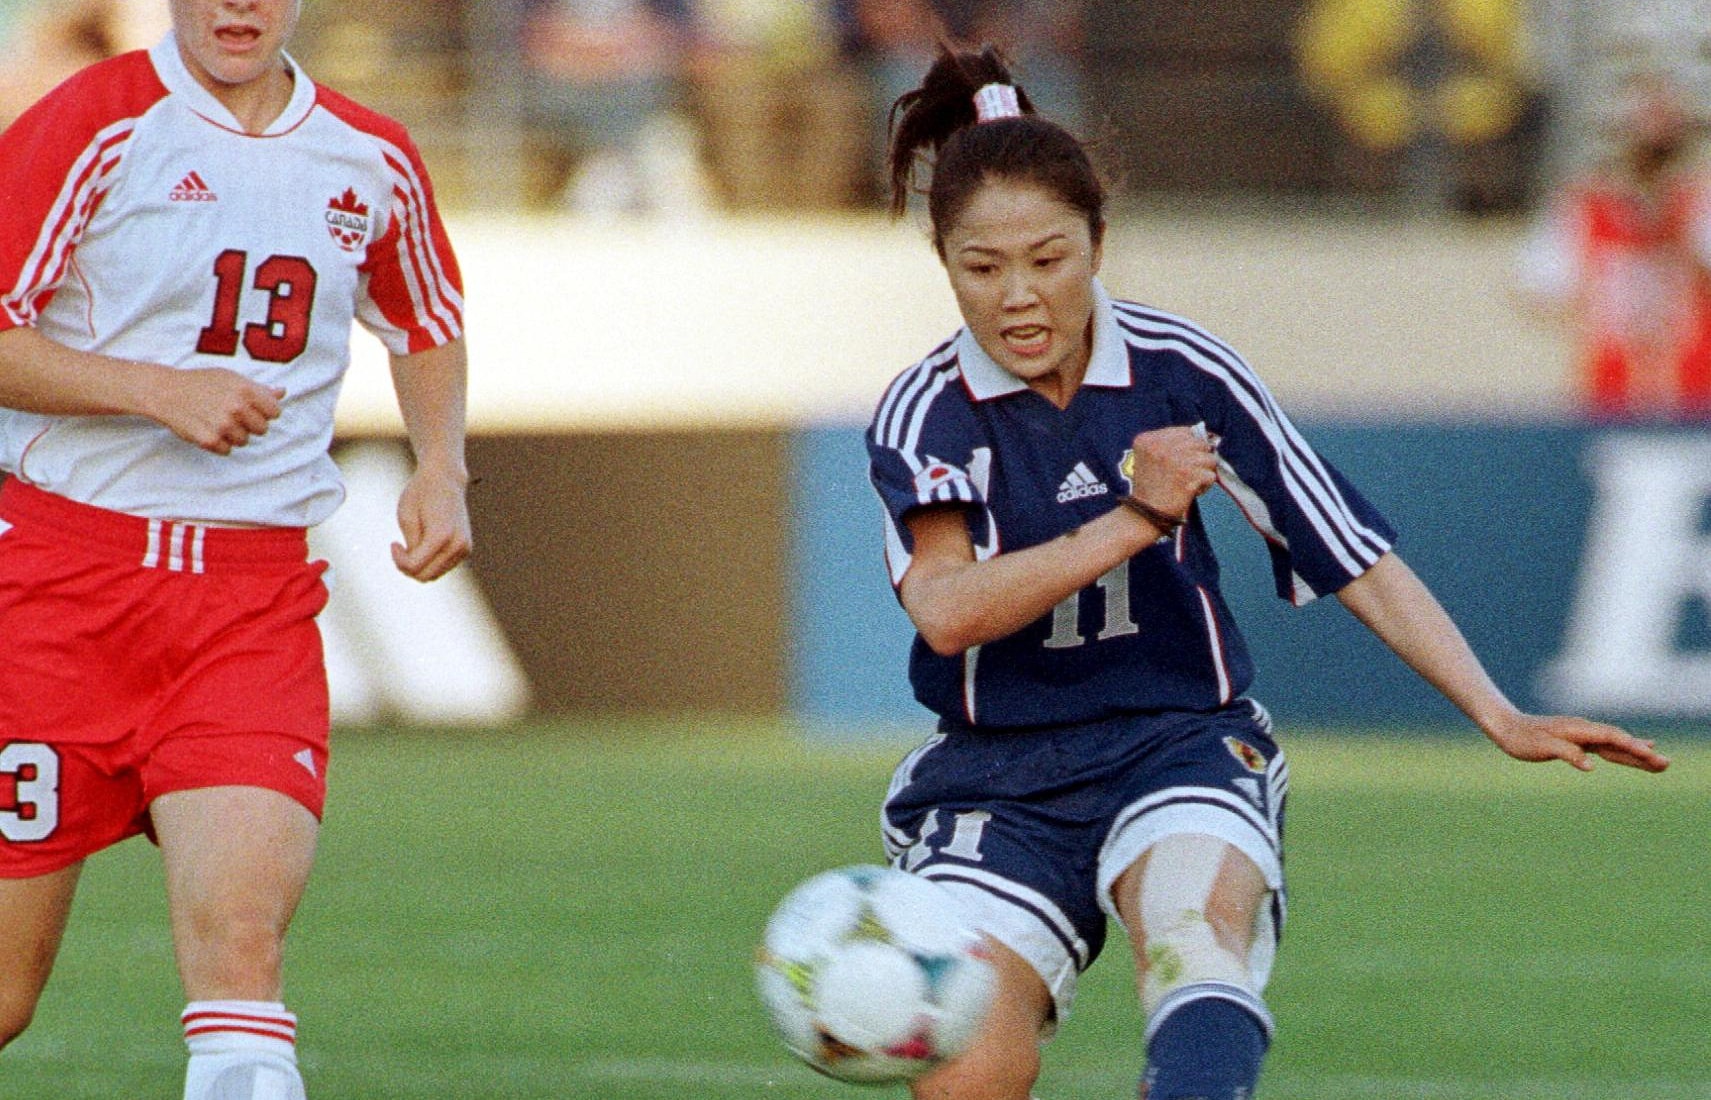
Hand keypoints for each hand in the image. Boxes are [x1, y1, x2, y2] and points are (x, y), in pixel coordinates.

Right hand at [144, 367, 284, 454]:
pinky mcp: (209, 440)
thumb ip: (258, 388)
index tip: (252, 409)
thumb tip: (282, 392)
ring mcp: (223, 425)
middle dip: (250, 424)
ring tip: (217, 421)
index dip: (264, 411)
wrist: (166, 392)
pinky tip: (208, 429)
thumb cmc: (201, 383)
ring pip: (244, 441)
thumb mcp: (230, 378)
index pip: (274, 412)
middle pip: (262, 429)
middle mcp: (237, 408)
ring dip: (233, 435)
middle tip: (232, 416)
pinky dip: (219, 443)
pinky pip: (227, 450)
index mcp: (246, 390)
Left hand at [390, 464, 471, 581]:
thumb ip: (411, 546)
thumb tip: (416, 568)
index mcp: (442, 536)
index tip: (393, 543)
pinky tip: (423, 544)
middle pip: (425, 576)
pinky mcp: (465, 549)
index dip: (398, 560)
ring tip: (410, 546)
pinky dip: (429, 562)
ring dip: (419, 566)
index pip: (414, 566)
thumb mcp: (406, 518)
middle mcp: (458, 545)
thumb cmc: (421, 494)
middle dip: (407, 567)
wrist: (445, 478)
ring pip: (434, 574)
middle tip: (399, 548)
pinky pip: (442, 567)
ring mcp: (464, 548)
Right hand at [1124, 424, 1220, 521]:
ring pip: (1209, 458)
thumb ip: (1171, 443)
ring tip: (1188, 482)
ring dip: (1203, 472)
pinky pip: (1211, 475)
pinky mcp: (1189, 475)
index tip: (1183, 461)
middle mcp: (1161, 446)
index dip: (1191, 446)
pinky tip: (1191, 491)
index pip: (1185, 432)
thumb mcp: (1149, 457)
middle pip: (1199, 443)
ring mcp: (1176, 460)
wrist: (1146, 513)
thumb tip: (1211, 437)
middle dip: (1199, 459)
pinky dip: (1205, 486)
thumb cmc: (1152, 486)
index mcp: (1148, 439)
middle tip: (1187, 474)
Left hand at [1483, 712, 1669, 772]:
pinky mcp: (1579, 740)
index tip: (1652, 756)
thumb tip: (1589, 765)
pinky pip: (1607, 745)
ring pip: (1616, 744)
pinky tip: (1637, 748)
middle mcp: (1584, 730)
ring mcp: (1583, 734)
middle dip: (1643, 753)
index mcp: (1578, 730)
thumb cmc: (1520, 737)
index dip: (1632, 747)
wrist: (1505, 725)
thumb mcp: (1540, 747)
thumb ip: (1566, 754)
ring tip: (1661, 762)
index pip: (1612, 738)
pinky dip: (1624, 749)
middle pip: (1620, 741)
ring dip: (1637, 753)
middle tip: (1667, 765)